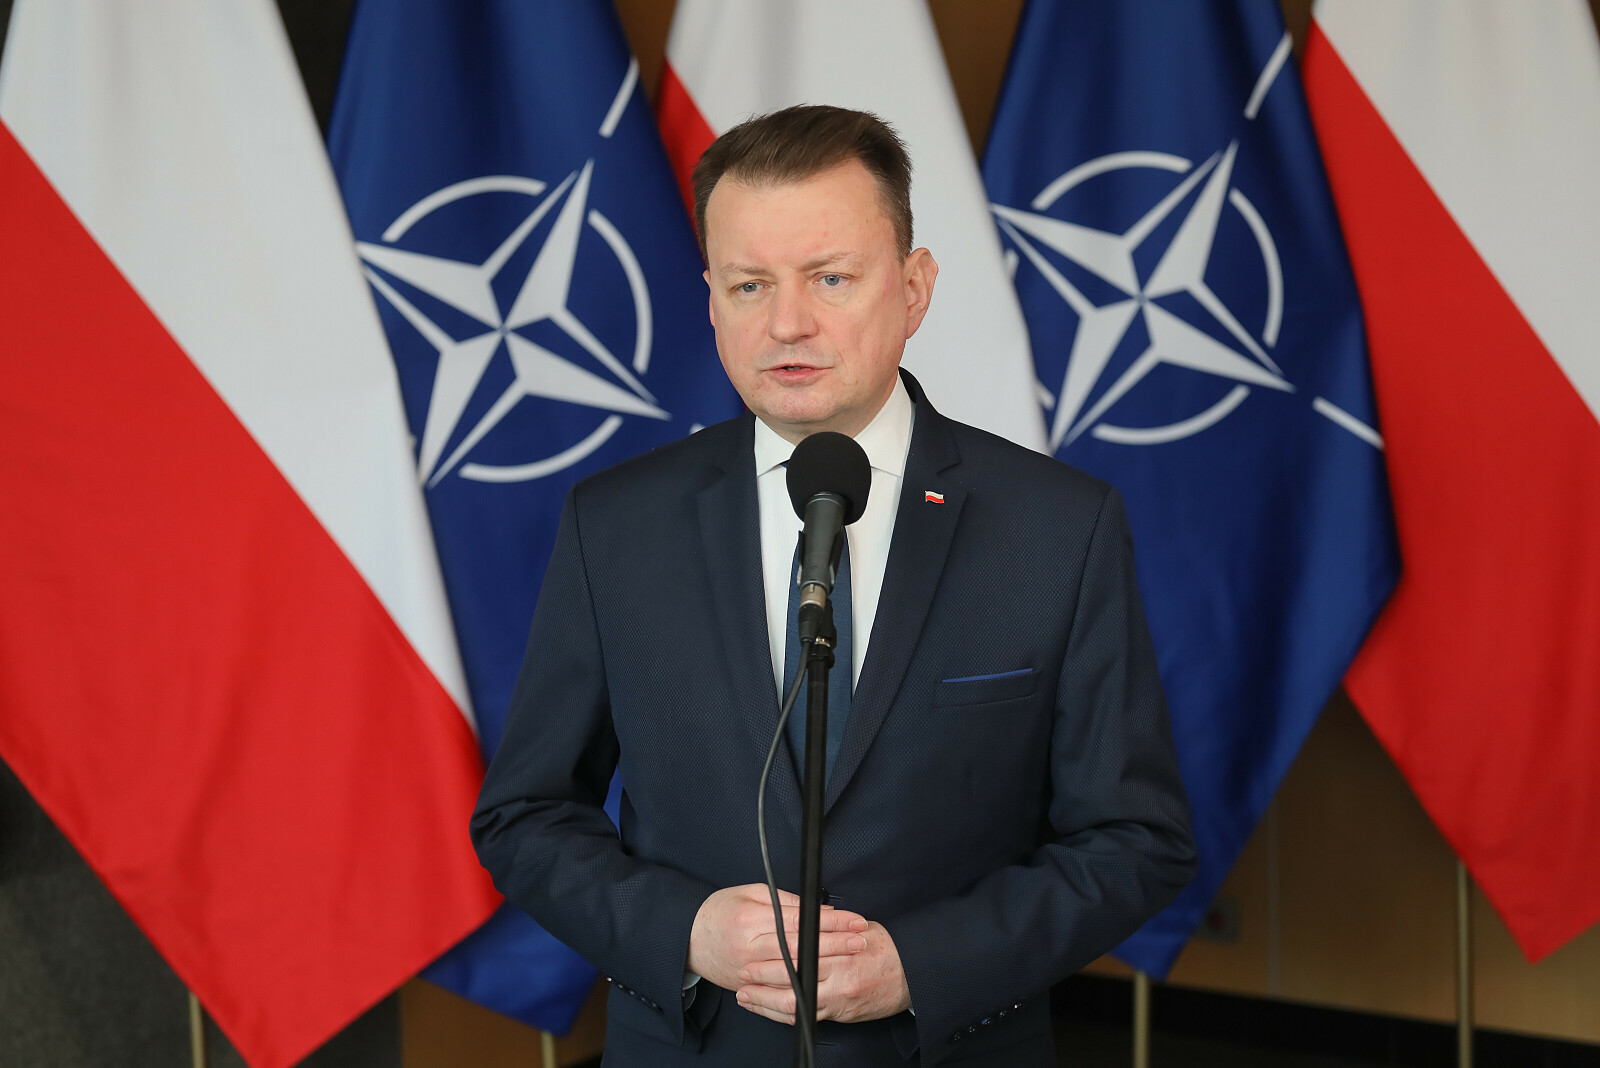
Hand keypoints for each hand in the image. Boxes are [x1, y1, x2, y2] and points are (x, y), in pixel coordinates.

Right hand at [687, 884, 867, 992]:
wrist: (688, 939)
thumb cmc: (719, 911)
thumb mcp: (750, 893)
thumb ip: (784, 901)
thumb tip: (818, 908)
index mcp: (751, 920)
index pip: (800, 921)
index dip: (831, 922)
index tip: (854, 920)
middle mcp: (751, 948)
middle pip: (801, 948)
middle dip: (836, 944)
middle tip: (861, 939)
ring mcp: (749, 972)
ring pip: (794, 972)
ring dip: (825, 965)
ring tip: (850, 958)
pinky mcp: (749, 986)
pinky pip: (780, 989)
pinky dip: (804, 985)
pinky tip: (823, 980)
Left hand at [736, 920, 910, 1024]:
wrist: (911, 976)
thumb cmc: (887, 950)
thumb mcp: (859, 929)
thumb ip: (830, 928)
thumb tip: (804, 921)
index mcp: (840, 952)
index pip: (798, 952)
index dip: (772, 955)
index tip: (753, 953)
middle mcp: (837, 979)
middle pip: (790, 979)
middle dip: (761, 978)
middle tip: (743, 973)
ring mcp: (837, 1000)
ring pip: (793, 1004)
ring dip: (765, 1001)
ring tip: (746, 995)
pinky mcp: (839, 1015)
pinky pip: (804, 1018)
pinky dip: (782, 1014)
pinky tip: (768, 1009)